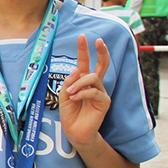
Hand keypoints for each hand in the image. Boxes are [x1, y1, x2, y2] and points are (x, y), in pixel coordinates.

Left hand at [59, 34, 110, 148]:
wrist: (75, 131)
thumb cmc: (69, 113)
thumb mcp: (63, 95)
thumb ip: (69, 82)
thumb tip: (78, 69)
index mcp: (83, 81)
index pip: (85, 62)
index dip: (83, 50)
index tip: (83, 36)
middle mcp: (94, 84)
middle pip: (102, 64)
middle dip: (101, 51)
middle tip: (98, 40)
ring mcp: (101, 92)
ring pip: (93, 78)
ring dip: (78, 83)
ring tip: (69, 92)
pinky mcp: (104, 101)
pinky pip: (94, 92)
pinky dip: (82, 93)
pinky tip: (74, 97)